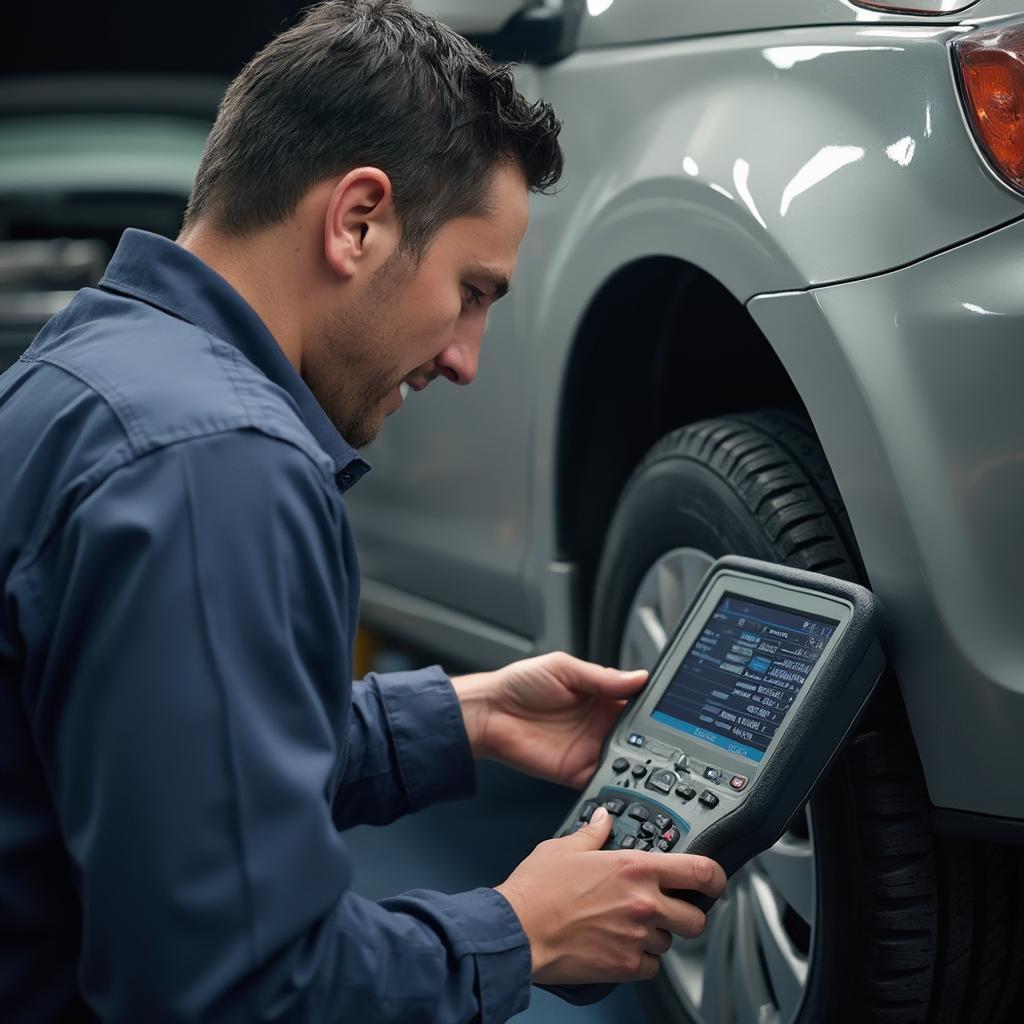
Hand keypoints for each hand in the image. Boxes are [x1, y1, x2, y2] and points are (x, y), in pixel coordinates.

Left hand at [452, 652, 646, 788]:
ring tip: (649, 757)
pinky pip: (603, 780)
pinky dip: (616, 782)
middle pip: (637, 734)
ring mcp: (589, 748)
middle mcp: (598, 723)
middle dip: (652, 737)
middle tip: (665, 737)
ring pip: (627, 759)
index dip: (652, 706)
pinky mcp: (577, 771)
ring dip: (639, 760)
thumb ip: (602, 677)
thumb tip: (638, 677)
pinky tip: (624, 776)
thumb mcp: (564, 668)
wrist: (489, 713)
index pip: (635, 702)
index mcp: (598, 695)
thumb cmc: (519, 684)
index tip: (670, 709)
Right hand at [495, 807, 726, 984]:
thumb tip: (603, 820)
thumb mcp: (564, 847)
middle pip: (695, 917)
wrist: (518, 930)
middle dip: (687, 914)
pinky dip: (641, 960)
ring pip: (670, 943)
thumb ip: (593, 833)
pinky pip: (651, 967)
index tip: (715, 881)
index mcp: (634, 868)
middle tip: (670, 909)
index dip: (716, 877)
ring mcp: (637, 937)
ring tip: (631, 926)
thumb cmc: (537, 890)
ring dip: (657, 936)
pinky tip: (621, 946)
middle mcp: (643, 902)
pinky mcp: (625, 966)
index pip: (699, 871)